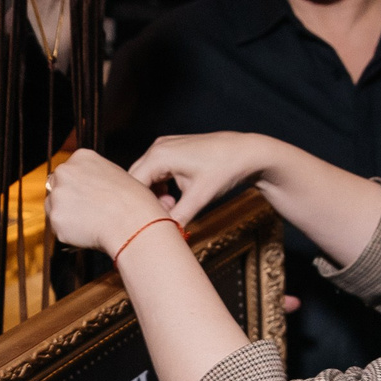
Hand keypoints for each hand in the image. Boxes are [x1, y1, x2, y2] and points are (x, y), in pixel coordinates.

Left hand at [44, 148, 166, 254]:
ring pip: (53, 207)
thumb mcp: (116, 174)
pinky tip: (87, 231)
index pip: (68, 171)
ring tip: (91, 223)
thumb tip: (90, 188)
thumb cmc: (133, 201)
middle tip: (86, 212)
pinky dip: (68, 233)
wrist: (132, 222)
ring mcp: (58, 194)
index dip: (76, 187)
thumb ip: (96, 177)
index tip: (85, 196)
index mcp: (81, 157)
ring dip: (66, 216)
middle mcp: (65, 171)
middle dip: (67, 199)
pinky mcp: (56, 217)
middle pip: (55, 187)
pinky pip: (57, 228)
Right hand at [128, 132, 280, 225]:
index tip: (148, 223)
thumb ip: (178, 216)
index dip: (138, 207)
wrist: (246, 152)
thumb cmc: (225, 170)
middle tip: (161, 217)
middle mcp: (157, 148)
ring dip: (153, 195)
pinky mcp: (171, 151)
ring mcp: (164, 147)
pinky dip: (160, 187)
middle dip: (145, 201)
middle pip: (135, 180)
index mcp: (159, 156)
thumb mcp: (200, 197)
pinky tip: (174, 199)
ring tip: (171, 208)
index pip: (133, 185)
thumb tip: (163, 233)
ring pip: (145, 177)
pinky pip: (155, 172)